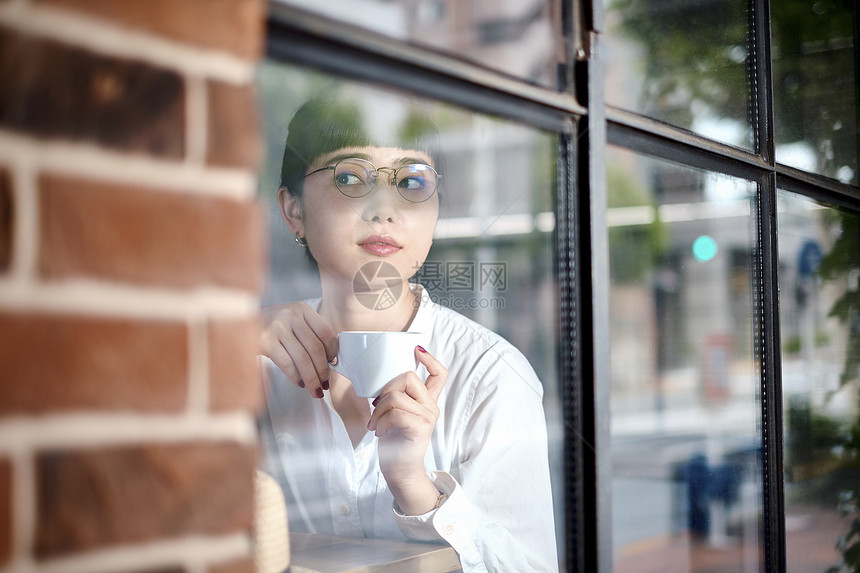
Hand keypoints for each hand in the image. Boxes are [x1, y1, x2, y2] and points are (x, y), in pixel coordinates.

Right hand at [260, 302, 337, 398]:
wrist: (236, 325)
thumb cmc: (269, 328)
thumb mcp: (291, 322)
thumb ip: (309, 334)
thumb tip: (329, 360)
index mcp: (301, 308)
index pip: (325, 332)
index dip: (332, 351)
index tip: (333, 364)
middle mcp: (290, 314)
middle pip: (316, 348)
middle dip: (323, 371)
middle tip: (325, 384)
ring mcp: (277, 327)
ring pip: (303, 359)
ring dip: (312, 378)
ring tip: (315, 390)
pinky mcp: (265, 341)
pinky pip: (287, 364)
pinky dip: (296, 377)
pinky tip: (299, 383)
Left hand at [367, 346, 447, 513]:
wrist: (401, 472)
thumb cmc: (395, 442)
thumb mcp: (396, 415)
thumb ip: (396, 398)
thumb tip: (378, 381)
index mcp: (427, 402)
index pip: (439, 374)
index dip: (431, 359)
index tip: (418, 350)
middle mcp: (431, 407)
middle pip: (408, 378)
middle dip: (386, 390)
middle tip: (377, 408)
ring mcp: (427, 418)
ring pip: (396, 396)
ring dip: (378, 411)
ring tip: (375, 425)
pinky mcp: (420, 428)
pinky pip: (394, 413)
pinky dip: (381, 422)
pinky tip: (380, 432)